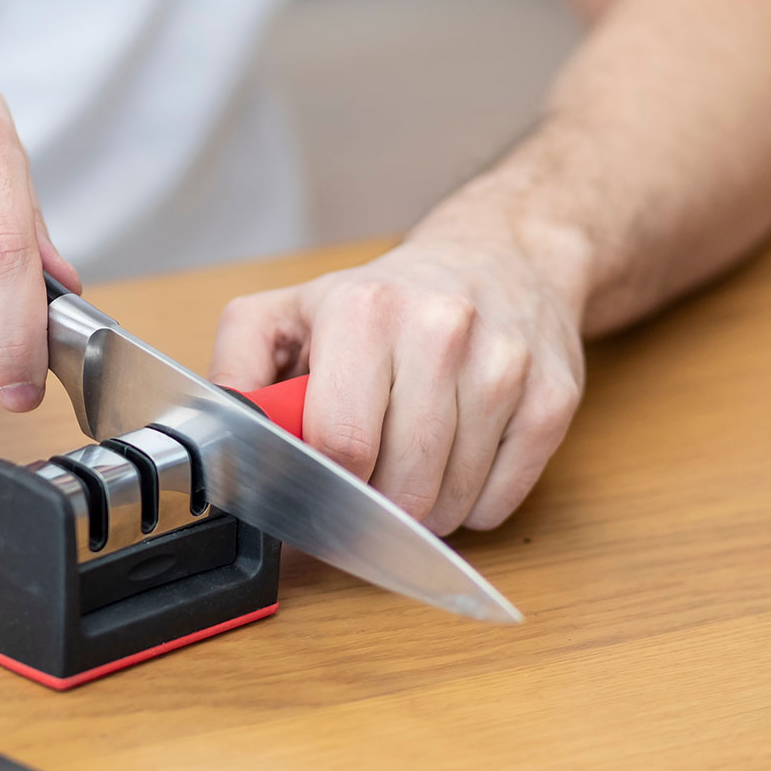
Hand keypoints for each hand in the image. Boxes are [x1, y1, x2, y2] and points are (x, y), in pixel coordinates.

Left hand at [209, 237, 585, 533]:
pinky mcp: (553, 398)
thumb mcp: (290, 313)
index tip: (311, 501)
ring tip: (410, 466)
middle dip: (371, 509)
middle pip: (400, 485)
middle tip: (364, 486)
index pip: (340, 445)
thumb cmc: (386, 299)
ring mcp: (505, 366)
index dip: (321, 491)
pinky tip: (460, 460)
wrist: (503, 257)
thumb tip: (216, 439)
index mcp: (365, 312)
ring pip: (451, 503)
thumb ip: (238, 371)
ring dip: (422, 513)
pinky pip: (501, 501)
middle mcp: (441, 331)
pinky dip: (473, 504)